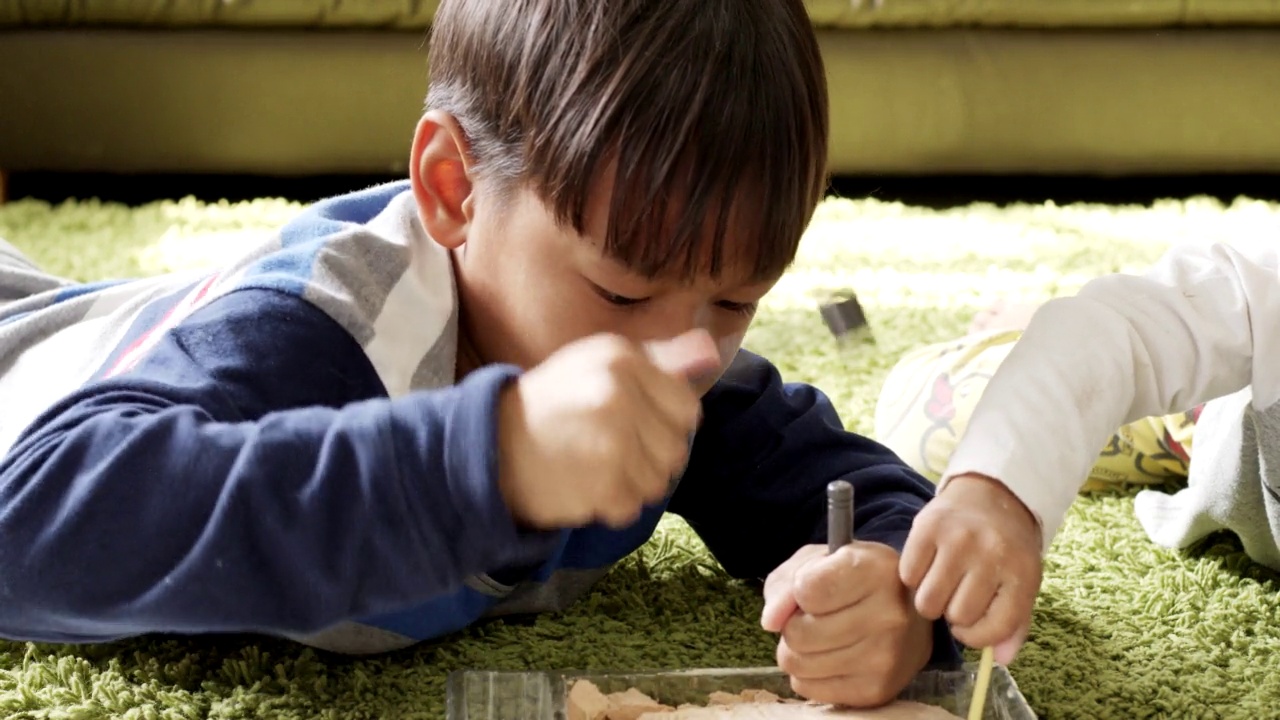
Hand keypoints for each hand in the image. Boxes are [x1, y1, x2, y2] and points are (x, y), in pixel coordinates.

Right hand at [497, 329, 721, 529]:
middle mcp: (620, 390)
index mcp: (623, 357)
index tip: (630, 427)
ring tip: (591, 467)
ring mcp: (612, 435)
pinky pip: (631, 507)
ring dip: (628, 486)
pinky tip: (580, 485)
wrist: (486, 445)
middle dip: (647, 460)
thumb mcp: (599, 365)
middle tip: (604, 451)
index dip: (663, 426)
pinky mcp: (601, 478)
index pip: (687, 408)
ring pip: (657, 482)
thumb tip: (709, 351)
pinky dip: (608, 506)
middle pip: (676, 450)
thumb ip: (658, 361)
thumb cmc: (550, 405)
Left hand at [760, 543, 932, 707]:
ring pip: (798, 663)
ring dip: (798, 650)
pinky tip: (830, 657)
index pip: (806, 590)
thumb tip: (770, 621)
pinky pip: (808, 688)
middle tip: (816, 617)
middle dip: (794, 624)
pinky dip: (808, 674)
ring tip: (822, 637)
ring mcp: (884, 657)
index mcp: (875, 570)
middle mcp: (887, 615)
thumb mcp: (821, 561)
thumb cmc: (858, 581)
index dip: (799, 590)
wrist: (911, 618)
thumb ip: (787, 582)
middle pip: (798, 632)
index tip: (815, 588)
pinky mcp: (876, 690)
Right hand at [899, 473, 1042, 664]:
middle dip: (953, 613)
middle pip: (956, 616)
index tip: (971, 626)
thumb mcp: (1022, 584)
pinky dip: (913, 577)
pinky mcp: (927, 527)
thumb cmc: (1006, 549)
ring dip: (931, 599)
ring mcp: (957, 539)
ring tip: (940, 583)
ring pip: (928, 602)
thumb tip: (999, 660)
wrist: (991, 494)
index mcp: (1021, 573)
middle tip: (956, 595)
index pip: (995, 628)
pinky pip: (908, 575)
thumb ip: (1014, 624)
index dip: (977, 637)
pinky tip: (927, 565)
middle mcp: (991, 554)